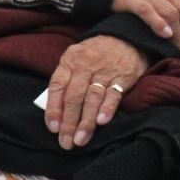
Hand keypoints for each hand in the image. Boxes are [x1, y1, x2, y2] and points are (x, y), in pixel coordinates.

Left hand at [45, 35, 147, 149]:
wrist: (127, 37)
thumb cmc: (97, 54)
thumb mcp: (77, 59)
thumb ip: (67, 80)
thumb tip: (57, 110)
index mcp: (70, 61)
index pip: (57, 86)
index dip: (54, 109)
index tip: (53, 128)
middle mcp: (86, 65)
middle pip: (74, 96)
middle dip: (69, 122)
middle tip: (66, 142)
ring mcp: (105, 70)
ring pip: (92, 98)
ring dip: (86, 121)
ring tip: (81, 139)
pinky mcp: (123, 75)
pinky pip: (114, 93)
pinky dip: (108, 108)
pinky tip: (102, 121)